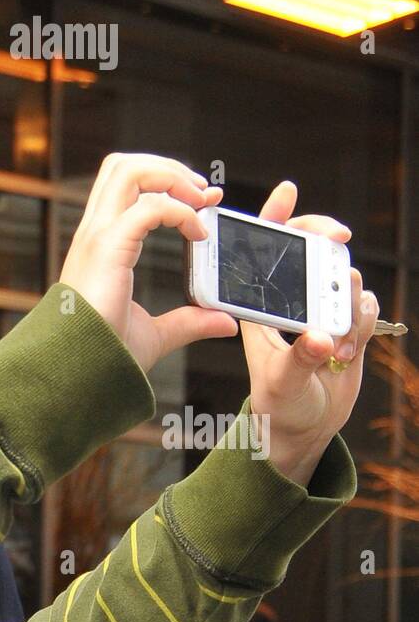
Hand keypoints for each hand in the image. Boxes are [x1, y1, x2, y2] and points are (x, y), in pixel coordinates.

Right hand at [60, 152, 237, 371]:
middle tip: (201, 194)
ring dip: (171, 176)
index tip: (205, 202)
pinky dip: (180, 212)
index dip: (168, 183)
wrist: (80, 374)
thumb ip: (188, 322)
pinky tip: (198, 234)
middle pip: (123, 165)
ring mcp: (98, 238)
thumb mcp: (155, 334)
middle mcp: (95, 234)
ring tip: (199, 202)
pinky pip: (150, 207)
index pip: (127, 188)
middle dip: (168, 168)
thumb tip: (225, 323)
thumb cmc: (104, 356)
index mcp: (101, 247)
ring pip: (129, 169)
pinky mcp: (108, 249)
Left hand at [241, 181, 377, 486]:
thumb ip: (300, 360)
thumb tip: (320, 337)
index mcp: (258, 309)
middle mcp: (289, 303)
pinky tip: (347, 350)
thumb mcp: (280, 385)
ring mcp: (320, 311)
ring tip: (335, 344)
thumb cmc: (277, 407)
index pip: (263, 254)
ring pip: (343, 278)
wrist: (303, 429)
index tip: (286, 192)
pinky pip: (362, 304)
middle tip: (339, 242)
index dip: (273, 220)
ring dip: (345, 302)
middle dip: (326, 244)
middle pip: (311, 251)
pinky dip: (361, 322)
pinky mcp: (346, 323)